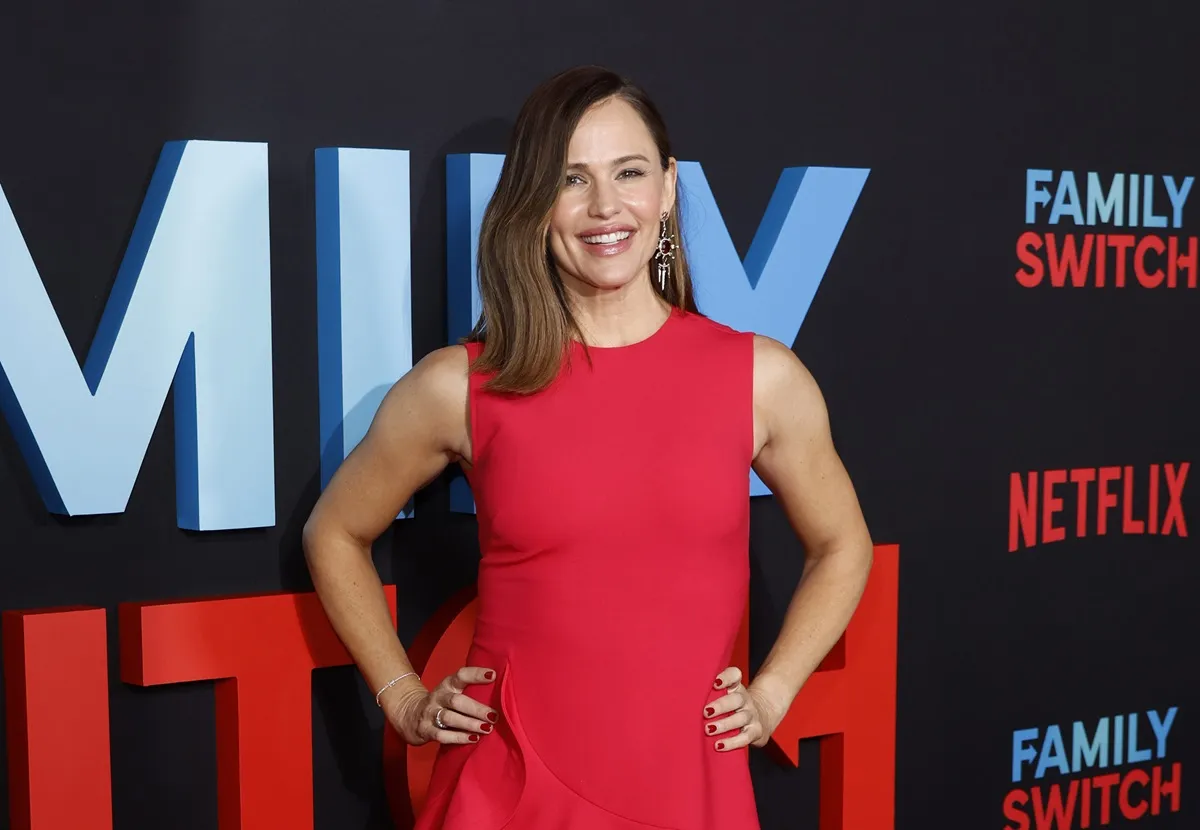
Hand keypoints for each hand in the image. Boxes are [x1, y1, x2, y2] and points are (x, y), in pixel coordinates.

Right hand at [385, 667, 499, 745]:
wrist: (409, 714)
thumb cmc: (441, 703)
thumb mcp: (451, 692)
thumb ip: (469, 692)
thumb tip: (502, 696)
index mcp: (447, 685)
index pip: (461, 676)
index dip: (476, 674)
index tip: (492, 675)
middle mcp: (438, 697)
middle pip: (457, 701)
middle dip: (476, 709)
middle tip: (494, 716)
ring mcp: (430, 713)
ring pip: (450, 718)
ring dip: (469, 724)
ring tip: (486, 728)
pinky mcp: (425, 730)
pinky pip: (442, 735)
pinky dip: (458, 737)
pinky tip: (473, 739)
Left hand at [702, 666, 785, 750]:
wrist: (760, 717)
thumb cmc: (732, 706)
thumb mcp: (724, 696)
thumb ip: (709, 694)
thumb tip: (684, 699)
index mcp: (735, 687)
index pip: (734, 675)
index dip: (726, 677)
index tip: (715, 682)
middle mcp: (745, 699)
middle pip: (736, 699)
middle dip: (721, 706)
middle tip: (705, 712)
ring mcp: (752, 715)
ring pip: (741, 718)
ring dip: (724, 724)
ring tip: (709, 729)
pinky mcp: (756, 731)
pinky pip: (745, 737)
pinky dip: (732, 742)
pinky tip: (719, 745)